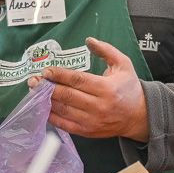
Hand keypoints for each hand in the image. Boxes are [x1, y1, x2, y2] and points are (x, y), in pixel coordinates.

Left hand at [29, 37, 150, 140]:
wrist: (139, 116)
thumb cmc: (130, 89)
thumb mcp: (123, 65)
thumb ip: (106, 51)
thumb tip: (88, 40)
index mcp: (106, 88)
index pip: (77, 80)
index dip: (59, 75)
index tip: (46, 71)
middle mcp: (98, 106)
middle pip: (67, 95)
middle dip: (48, 87)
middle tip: (34, 81)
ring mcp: (92, 121)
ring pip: (63, 110)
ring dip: (47, 101)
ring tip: (35, 92)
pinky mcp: (88, 132)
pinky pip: (65, 125)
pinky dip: (52, 117)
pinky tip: (43, 108)